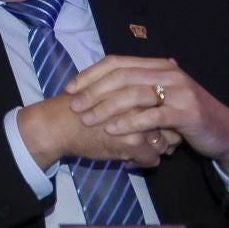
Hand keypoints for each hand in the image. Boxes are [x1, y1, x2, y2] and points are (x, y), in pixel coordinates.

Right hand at [17, 93, 165, 170]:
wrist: (58, 124)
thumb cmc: (80, 104)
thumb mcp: (106, 86)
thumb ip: (131, 84)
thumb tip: (165, 66)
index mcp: (136, 88)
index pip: (166, 104)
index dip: (160, 116)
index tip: (149, 123)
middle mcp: (142, 104)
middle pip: (170, 124)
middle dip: (165, 134)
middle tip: (148, 138)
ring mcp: (140, 124)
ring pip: (165, 143)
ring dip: (154, 149)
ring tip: (134, 148)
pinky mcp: (134, 144)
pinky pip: (153, 158)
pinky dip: (141, 161)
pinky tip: (126, 157)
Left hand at [67, 55, 228, 181]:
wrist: (228, 135)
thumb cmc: (188, 117)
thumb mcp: (161, 98)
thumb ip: (138, 89)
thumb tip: (98, 87)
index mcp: (159, 66)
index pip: (117, 62)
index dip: (91, 74)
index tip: (71, 88)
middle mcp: (169, 73)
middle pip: (121, 76)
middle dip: (93, 91)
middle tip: (75, 106)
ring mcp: (180, 91)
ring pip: (134, 94)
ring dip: (106, 107)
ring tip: (88, 119)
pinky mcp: (188, 112)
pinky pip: (152, 115)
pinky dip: (129, 122)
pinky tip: (112, 130)